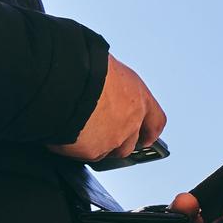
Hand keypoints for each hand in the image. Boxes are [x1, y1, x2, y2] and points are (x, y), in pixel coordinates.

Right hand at [51, 55, 165, 162]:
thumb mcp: (107, 69)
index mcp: (138, 97)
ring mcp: (114, 138)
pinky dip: (78, 149)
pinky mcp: (93, 151)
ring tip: (82, 132)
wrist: (66, 80)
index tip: (147, 137)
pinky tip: (69, 136)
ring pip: (110, 152)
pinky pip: (87, 155)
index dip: (150, 132)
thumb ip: (113, 87)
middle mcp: (131, 120)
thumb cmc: (84, 66)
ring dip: (99, 146)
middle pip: (131, 143)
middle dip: (118, 142)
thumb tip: (106, 87)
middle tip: (102, 135)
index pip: (156, 121)